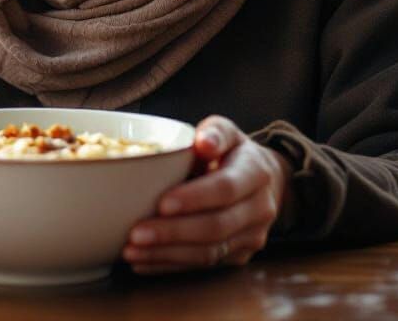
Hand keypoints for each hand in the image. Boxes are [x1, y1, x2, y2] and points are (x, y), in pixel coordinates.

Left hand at [121, 114, 292, 274]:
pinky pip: (203, 265)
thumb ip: (215, 132)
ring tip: (131, 251)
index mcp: (256, 173)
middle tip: (136, 234)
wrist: (266, 181)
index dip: (194, 198)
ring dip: (167, 254)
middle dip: (173, 233)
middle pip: (216, 227)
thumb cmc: (233, 151)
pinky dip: (171, 264)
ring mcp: (251, 237)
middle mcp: (260, 209)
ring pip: (209, 253)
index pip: (225, 189)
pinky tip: (144, 261)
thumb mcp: (227, 131)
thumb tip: (202, 142)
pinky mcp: (238, 256)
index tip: (161, 204)